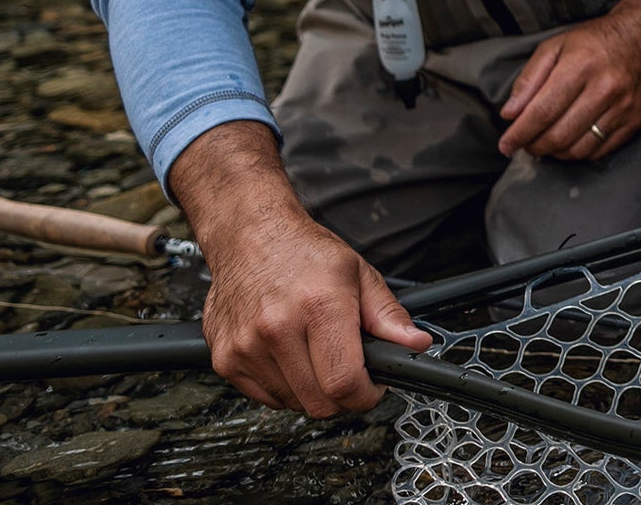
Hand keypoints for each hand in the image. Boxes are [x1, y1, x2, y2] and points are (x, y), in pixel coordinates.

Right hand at [174, 122, 431, 417]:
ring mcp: (246, 346)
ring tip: (315, 353)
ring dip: (312, 390)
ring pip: (293, 404)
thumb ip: (389, 315)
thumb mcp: (359, 274)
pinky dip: (284, 387)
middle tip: (348, 369)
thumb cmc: (303, 252)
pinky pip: (266, 398)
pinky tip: (289, 355)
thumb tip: (416, 344)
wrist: (248, 235)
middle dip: (343, 395)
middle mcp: (277, 328)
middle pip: (320, 403)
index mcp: (318, 306)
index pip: (344, 383)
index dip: (367, 395)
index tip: (373, 386)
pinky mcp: (224, 358)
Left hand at [499, 0, 640, 157]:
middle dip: (535, 146)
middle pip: (559, 135)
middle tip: (526, 144)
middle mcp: (605, 89)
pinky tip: (571, 142)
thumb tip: (510, 114)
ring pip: (579, 149)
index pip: (542, 112)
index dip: (520, 133)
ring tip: (547, 143)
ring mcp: (624, 107)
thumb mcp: (555, 46)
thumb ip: (529, 79)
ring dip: (556, 153)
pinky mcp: (636, 120)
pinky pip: (601, 151)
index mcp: (580, 66)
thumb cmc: (594, 40)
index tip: (505, 145)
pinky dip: (580, 153)